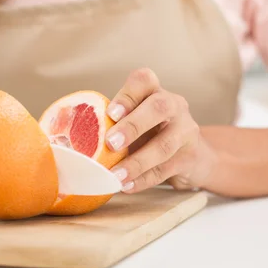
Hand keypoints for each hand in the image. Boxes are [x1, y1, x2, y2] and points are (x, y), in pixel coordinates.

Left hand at [105, 69, 216, 192]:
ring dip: (136, 162)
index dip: (127, 94)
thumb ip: (113, 123)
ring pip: (164, 145)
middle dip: (133, 125)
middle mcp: (174, 106)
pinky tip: (127, 186)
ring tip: (115, 175)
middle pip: (159, 108)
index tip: (110, 113)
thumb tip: (73, 138)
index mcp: (155, 92)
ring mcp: (186, 131)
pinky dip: (143, 180)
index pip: (144, 80)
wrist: (193, 156)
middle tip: (111, 143)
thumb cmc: (152, 134)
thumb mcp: (135, 121)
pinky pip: (165, 170)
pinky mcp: (190, 158)